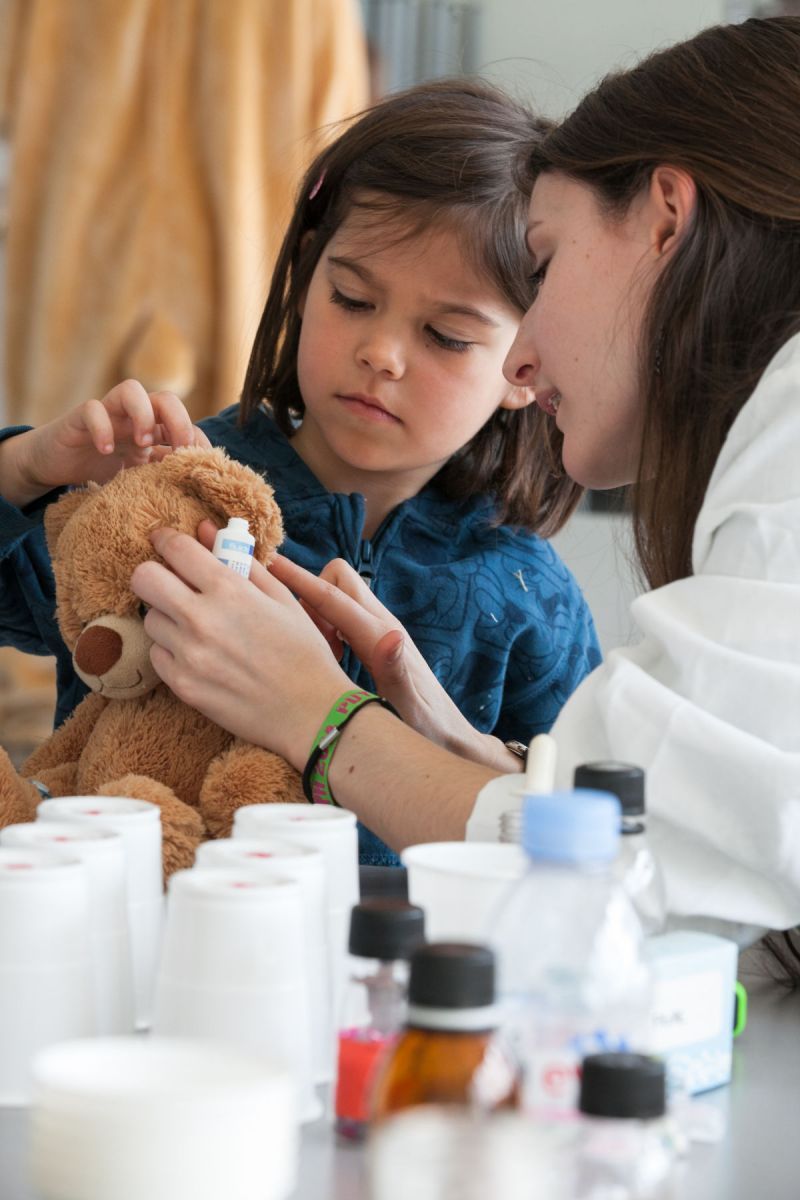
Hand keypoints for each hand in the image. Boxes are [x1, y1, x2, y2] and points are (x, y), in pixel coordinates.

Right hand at [2, 379, 210, 505]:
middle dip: (179, 420)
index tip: (203, 464)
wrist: (53, 464)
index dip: (198, 439)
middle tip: (180, 448)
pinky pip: (92, 408)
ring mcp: (108, 414)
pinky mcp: (79, 418)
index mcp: (152, 431)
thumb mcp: (135, 478)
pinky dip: (101, 427)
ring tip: (142, 444)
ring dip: (143, 414)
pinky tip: (105, 450)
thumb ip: (160, 478)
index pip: (184, 423)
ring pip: (131, 390)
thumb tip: (194, 496)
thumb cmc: (98, 469)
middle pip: (166, 399)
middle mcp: (133, 418)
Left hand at [131, 527, 352, 768]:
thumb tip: (206, 529)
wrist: (310, 712)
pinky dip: (172, 650)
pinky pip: (157, 654)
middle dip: (154, 574)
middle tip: (172, 583)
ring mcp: (188, 655)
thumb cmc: (303, 652)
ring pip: (150, 618)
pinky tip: (200, 655)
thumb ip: (242, 561)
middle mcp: (201, 619)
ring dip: (167, 616)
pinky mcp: (182, 685)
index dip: (166, 539)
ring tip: (197, 626)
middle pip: (143, 579)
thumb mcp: (282, 598)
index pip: (175, 549)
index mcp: (229, 591)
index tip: (166, 542)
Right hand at [269, 555, 502, 763]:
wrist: (450, 736)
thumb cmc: (426, 727)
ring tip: (320, 653)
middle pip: (340, 581)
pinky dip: (329, 626)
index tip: (272, 564)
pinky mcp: (380, 642)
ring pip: (340, 598)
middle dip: (311, 592)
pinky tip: (330, 659)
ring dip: (320, 612)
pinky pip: (345, 617)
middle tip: (303, 634)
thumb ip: (396, 672)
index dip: (301, 580)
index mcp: (381, 636)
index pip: (335, 598)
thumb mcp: (408, 706)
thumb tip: (392, 636)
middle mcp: (383, 625)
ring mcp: (382, 631)